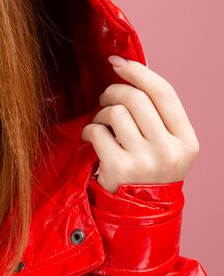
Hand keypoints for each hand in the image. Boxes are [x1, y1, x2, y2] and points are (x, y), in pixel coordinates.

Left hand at [81, 55, 198, 192]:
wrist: (137, 213)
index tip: (116, 61)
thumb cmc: (147, 170)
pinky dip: (90, 131)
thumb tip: (132, 69)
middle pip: (135, 98)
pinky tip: (92, 140)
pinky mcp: (119, 168)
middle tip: (105, 100)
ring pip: (115, 112)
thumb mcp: (165, 144)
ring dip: (101, 114)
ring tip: (101, 125)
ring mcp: (145, 160)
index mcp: (186, 140)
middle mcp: (169, 150)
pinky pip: (97, 132)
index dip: (137, 71)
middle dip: (113, 92)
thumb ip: (156, 114)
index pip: (163, 92)